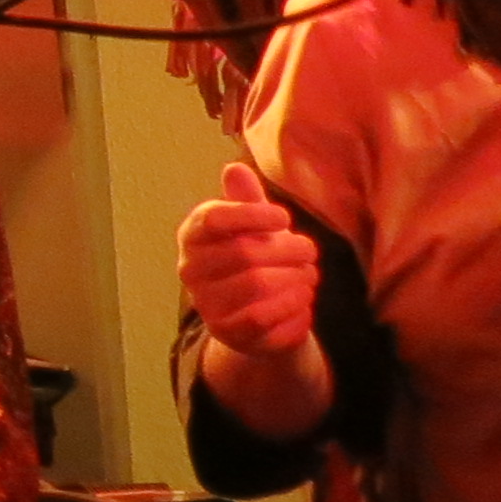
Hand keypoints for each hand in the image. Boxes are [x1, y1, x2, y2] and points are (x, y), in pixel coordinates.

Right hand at [178, 162, 317, 354]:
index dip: (252, 215)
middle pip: (244, 253)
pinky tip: (304, 298)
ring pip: (258, 286)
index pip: (214, 219)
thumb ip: (245, 199)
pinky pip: (265, 318)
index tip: (285, 217)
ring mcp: (206, 304)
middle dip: (287, 249)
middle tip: (310, 250)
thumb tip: (234, 168)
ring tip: (310, 275)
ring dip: (294, 279)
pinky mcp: (227, 333)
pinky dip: (293, 307)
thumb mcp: (251, 226)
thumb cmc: (254, 258)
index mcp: (192, 236)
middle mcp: (190, 270)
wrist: (253, 318)